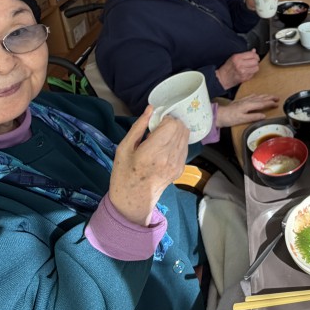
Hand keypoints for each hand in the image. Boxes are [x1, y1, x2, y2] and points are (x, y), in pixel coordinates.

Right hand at [108, 109, 189, 225]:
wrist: (132, 201)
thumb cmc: (124, 174)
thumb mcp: (124, 148)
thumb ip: (139, 127)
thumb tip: (151, 108)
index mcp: (153, 152)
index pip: (172, 124)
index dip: (164, 119)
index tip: (154, 124)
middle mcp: (169, 157)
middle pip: (181, 128)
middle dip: (170, 123)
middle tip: (157, 130)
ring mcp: (177, 164)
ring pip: (185, 135)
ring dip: (175, 132)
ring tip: (160, 139)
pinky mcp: (181, 169)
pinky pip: (185, 146)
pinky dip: (177, 141)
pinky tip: (164, 148)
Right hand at [216, 50, 259, 89]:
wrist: (223, 78)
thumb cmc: (228, 67)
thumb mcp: (234, 57)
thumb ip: (245, 54)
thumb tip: (254, 50)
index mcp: (237, 57)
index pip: (252, 54)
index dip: (256, 55)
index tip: (255, 57)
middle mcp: (240, 64)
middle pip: (255, 61)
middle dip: (256, 61)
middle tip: (254, 62)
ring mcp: (242, 72)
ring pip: (256, 68)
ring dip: (255, 67)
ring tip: (251, 67)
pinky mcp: (244, 78)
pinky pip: (253, 74)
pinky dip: (252, 72)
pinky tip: (248, 71)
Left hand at [216, 93, 279, 127]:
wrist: (219, 115)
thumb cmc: (230, 118)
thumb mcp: (242, 119)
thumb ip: (254, 116)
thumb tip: (264, 115)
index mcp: (249, 105)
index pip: (262, 103)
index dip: (270, 103)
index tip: (277, 103)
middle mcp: (247, 101)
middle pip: (261, 98)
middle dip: (270, 97)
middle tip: (277, 98)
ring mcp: (244, 100)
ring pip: (257, 96)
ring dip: (264, 96)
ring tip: (271, 96)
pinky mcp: (240, 101)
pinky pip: (251, 96)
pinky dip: (256, 95)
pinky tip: (257, 95)